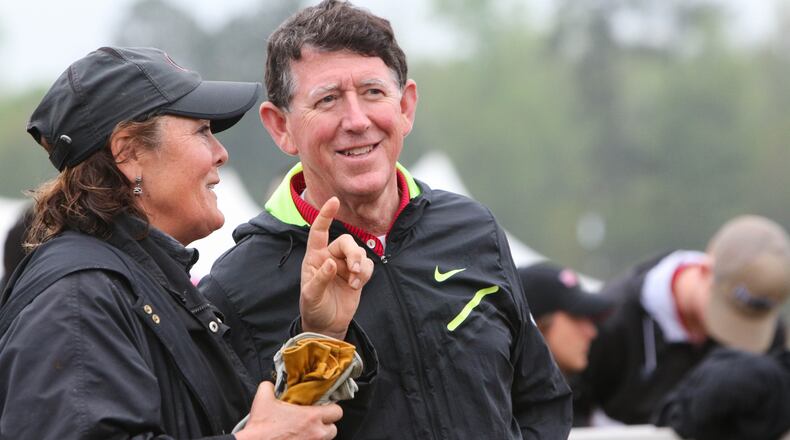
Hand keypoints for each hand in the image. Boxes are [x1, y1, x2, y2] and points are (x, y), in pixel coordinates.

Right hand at [235, 381, 341, 439]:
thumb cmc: (261, 428)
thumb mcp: (263, 399)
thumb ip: (269, 387)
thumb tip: (270, 384)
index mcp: (311, 417)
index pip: (337, 411)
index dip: (331, 408)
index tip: (323, 408)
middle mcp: (316, 433)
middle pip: (333, 429)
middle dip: (325, 425)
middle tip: (314, 421)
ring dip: (318, 435)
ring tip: (306, 431)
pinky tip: (299, 438)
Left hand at [300, 197, 373, 338]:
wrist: (327, 325)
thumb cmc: (313, 308)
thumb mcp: (312, 295)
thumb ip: (321, 278)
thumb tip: (331, 262)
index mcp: (314, 257)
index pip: (319, 232)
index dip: (325, 216)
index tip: (333, 201)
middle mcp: (330, 257)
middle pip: (347, 241)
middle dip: (353, 253)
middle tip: (354, 270)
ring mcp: (344, 265)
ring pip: (359, 253)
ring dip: (360, 265)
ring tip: (354, 282)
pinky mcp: (356, 275)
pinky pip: (367, 265)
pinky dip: (365, 273)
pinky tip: (356, 285)